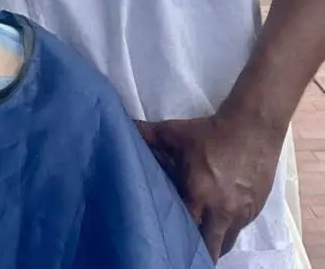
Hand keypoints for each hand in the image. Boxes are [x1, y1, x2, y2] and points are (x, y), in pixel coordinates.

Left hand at [137, 113, 282, 261]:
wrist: (251, 127)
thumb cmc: (209, 132)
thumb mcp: (174, 132)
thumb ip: (147, 134)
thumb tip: (124, 127)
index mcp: (198, 196)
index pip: (185, 230)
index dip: (175, 238)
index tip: (166, 241)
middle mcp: (221, 211)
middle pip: (209, 248)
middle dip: (197, 251)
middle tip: (184, 248)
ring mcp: (241, 213)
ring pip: (226, 243)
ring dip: (214, 242)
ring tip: (201, 238)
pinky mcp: (254, 210)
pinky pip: (239, 229)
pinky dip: (228, 229)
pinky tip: (219, 220)